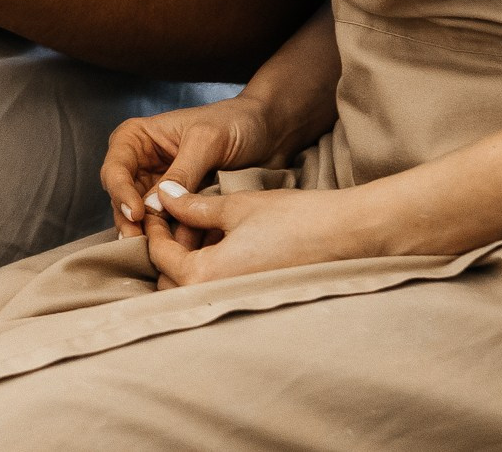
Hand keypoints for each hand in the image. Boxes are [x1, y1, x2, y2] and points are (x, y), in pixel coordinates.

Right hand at [99, 93, 285, 240]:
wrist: (270, 133)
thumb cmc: (235, 123)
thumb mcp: (206, 141)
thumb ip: (180, 172)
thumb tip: (153, 207)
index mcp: (138, 139)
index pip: (116, 168)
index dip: (121, 192)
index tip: (137, 214)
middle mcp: (142, 165)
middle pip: (123, 199)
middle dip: (131, 222)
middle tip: (142, 245)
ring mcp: (160, 188)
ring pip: (143, 218)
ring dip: (152, 236)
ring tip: (164, 254)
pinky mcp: (180, 207)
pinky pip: (170, 227)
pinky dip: (175, 240)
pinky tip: (183, 254)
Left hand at [145, 184, 389, 286]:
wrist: (346, 236)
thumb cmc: (293, 219)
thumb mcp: (235, 206)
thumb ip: (193, 207)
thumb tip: (164, 196)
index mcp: (204, 276)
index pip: (160, 255)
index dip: (155, 227)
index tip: (157, 206)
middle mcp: (217, 299)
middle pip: (169, 281)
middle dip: (167, 250)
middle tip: (174, 217)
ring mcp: (236, 304)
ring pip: (193, 289)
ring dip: (188, 261)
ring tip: (199, 227)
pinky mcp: (253, 302)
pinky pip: (218, 289)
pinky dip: (211, 269)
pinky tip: (221, 243)